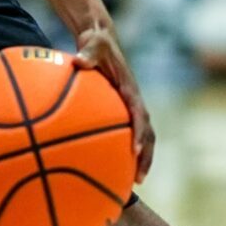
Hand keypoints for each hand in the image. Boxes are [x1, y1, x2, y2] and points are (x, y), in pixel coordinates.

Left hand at [73, 14, 153, 181]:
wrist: (101, 40)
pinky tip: (105, 168)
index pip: (140, 115)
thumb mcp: (94, 43)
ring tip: (129, 184)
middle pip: (147, 135)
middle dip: (146, 157)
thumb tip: (78, 61)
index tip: (134, 151)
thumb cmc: (97, 43)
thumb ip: (88, 52)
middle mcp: (133, 102)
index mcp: (130, 90)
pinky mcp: (120, 111)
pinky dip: (120, 151)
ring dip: (139, 160)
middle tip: (139, 180)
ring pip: (140, 138)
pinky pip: (123, 134)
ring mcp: (128, 108)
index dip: (139, 134)